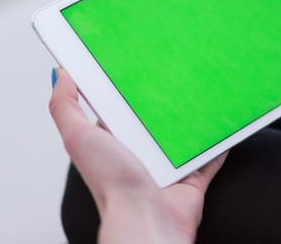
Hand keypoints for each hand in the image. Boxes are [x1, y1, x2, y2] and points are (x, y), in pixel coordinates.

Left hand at [49, 68, 225, 243]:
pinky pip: (207, 155)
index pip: (116, 107)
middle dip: (162, 98)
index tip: (133, 62)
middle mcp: (137, 151)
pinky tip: (220, 125)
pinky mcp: (190, 175)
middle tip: (174, 70)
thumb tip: (60, 75)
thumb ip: (65, 107)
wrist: (146, 217)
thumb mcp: (77, 137)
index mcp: (111, 140)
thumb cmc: (111, 183)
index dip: (122, 86)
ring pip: (181, 133)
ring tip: (199, 90)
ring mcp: (165, 164)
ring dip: (190, 117)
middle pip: (152, 117)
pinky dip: (215, 143)